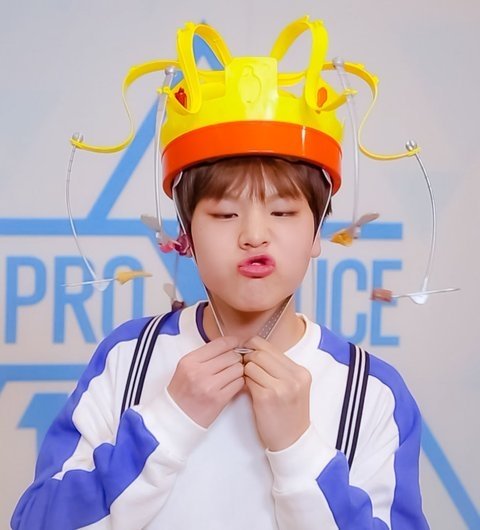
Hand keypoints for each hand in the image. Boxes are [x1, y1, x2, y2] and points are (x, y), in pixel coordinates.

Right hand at [168, 336, 243, 427]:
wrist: (177, 416)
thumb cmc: (182, 391)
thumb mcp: (186, 367)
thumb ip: (205, 356)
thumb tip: (229, 346)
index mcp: (190, 361)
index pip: (219, 344)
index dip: (232, 342)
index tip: (237, 343)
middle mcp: (199, 372)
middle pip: (231, 356)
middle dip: (236, 358)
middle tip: (233, 363)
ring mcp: (209, 386)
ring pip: (238, 369)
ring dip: (238, 371)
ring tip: (231, 375)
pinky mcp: (219, 399)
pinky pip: (239, 383)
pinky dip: (238, 383)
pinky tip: (231, 384)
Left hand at [243, 336, 311, 450]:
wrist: (293, 441)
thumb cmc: (289, 413)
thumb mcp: (294, 386)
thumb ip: (278, 368)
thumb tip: (253, 350)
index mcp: (300, 372)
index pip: (269, 346)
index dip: (253, 347)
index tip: (247, 353)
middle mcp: (293, 377)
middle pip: (259, 353)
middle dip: (246, 358)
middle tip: (243, 367)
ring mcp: (280, 387)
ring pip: (251, 365)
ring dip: (244, 372)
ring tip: (248, 381)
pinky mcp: (266, 398)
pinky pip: (247, 380)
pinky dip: (244, 383)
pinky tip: (248, 390)